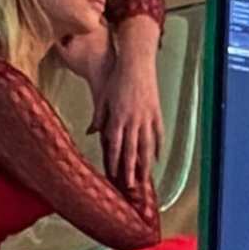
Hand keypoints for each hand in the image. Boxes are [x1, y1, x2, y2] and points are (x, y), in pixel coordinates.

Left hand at [98, 32, 164, 204]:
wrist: (135, 63)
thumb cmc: (116, 79)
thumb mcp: (103, 98)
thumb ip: (98, 117)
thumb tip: (91, 132)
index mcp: (118, 117)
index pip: (116, 146)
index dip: (116, 162)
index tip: (114, 176)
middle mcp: (133, 120)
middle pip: (132, 150)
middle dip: (131, 170)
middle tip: (130, 186)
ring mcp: (146, 117)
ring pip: (147, 145)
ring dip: (146, 164)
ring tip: (146, 178)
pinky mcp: (155, 112)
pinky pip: (158, 133)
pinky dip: (157, 147)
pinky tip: (156, 158)